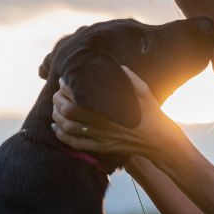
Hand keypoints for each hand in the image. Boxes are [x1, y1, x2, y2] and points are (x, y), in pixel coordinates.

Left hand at [50, 67, 187, 163]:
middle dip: (58, 102)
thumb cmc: (152, 114)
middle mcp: (102, 124)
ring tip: (54, 109)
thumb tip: (115, 66)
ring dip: (57, 118)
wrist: (159, 141)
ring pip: (69, 129)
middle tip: (56, 94)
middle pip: (68, 112)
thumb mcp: (144, 92)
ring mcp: (101, 138)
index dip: (67, 89)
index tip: (64, 82)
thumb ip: (128, 78)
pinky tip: (57, 129)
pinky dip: (62, 136)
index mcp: (110, 109)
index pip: (78, 98)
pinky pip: (76, 144)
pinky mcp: (102, 148)